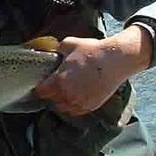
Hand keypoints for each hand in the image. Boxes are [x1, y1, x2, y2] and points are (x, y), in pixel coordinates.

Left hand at [34, 27, 152, 115]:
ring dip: (61, 102)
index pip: (41, 92)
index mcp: (59, 81)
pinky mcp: (91, 106)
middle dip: (51, 95)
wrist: (115, 60)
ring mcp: (79, 102)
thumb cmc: (92, 51)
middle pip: (52, 101)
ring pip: (63, 108)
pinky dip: (73, 106)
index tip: (41, 86)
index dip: (40, 89)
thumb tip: (54, 49)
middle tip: (53, 88)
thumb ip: (58, 48)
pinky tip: (75, 98)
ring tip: (64, 94)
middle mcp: (67, 94)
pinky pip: (76, 111)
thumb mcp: (70, 44)